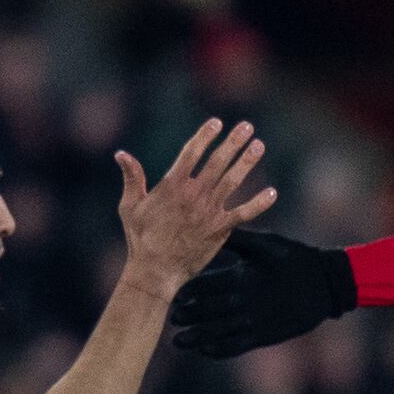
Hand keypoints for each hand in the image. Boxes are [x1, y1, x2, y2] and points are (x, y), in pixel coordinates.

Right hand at [108, 120, 277, 296]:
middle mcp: (194, 194)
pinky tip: (272, 192)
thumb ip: (131, 177)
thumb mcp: (130, 205)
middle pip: (218, 161)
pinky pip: (244, 213)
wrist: (155, 270)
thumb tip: (121, 153)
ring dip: (247, 161)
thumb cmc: (140, 238)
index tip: (217, 123)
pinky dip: (259, 203)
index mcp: (172, 186)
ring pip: (233, 180)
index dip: (205, 136)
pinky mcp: (220, 228)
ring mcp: (209, 211)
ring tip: (259, 145)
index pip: (192, 152)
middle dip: (234, 142)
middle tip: (247, 126)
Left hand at [166, 229, 357, 357]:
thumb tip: (212, 223)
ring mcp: (253, 322)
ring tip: (177, 341)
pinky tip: (205, 350)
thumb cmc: (294, 258)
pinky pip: (234, 348)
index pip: (203, 286)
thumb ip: (237, 238)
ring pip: (216, 334)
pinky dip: (217, 351)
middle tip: (171, 317)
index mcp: (242, 276)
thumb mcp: (267, 243)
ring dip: (194, 338)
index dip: (186, 292)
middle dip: (186, 316)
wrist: (326, 284)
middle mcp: (244, 302)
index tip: (174, 294)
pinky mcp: (263, 337)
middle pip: (205, 311)